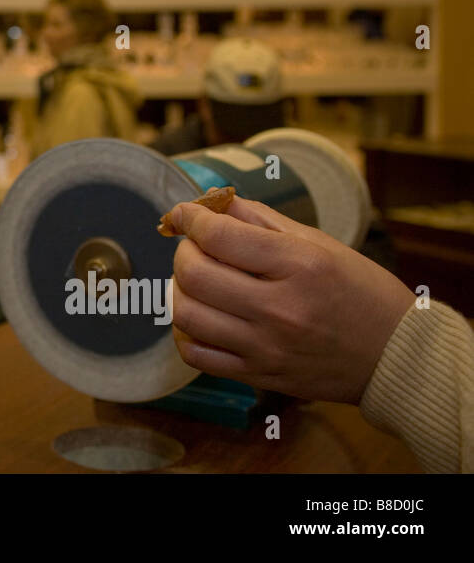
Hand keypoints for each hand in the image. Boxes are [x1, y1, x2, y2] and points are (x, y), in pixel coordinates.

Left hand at [167, 195, 413, 403]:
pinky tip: (202, 316)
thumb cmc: (361, 292)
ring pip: (187, 315)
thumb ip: (261, 219)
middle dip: (183, 252)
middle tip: (194, 247)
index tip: (184, 213)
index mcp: (300, 265)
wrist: (396, 357)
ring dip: (179, 290)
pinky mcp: (260, 375)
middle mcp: (280, 308)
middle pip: (194, 275)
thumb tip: (213, 200)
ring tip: (196, 281)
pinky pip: (197, 355)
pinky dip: (186, 332)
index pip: (219, 235)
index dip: (190, 218)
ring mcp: (268, 347)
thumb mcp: (320, 242)